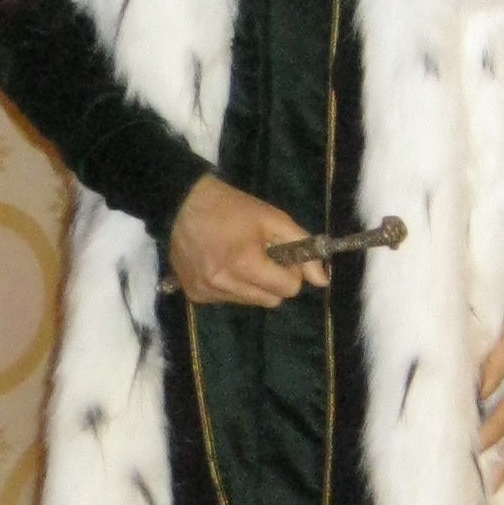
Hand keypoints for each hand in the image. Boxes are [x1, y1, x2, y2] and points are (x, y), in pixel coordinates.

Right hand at [168, 174, 324, 307]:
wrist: (181, 203)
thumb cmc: (231, 206)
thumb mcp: (273, 218)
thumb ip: (302, 248)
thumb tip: (322, 281)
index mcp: (245, 264)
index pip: (289, 289)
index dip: (290, 270)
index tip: (279, 252)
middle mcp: (224, 284)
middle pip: (271, 301)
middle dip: (273, 280)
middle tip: (261, 255)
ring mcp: (207, 292)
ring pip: (250, 302)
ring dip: (252, 284)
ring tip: (238, 257)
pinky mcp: (194, 295)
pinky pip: (227, 300)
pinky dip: (231, 286)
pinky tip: (220, 264)